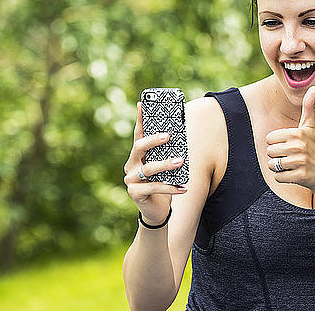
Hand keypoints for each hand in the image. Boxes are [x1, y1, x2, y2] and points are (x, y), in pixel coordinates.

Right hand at [123, 102, 186, 225]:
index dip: (140, 119)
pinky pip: (154, 188)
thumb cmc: (162, 183)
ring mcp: (131, 180)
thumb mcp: (164, 167)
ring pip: (148, 169)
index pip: (138, 134)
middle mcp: (130, 165)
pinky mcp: (134, 193)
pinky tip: (184, 188)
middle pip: (139, 147)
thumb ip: (167, 154)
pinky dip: (170, 187)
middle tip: (169, 136)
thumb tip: (180, 135)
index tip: (142, 103)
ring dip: (166, 165)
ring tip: (181, 161)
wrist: (157, 210)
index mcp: (137, 155)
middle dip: (154, 140)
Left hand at [265, 86, 314, 190]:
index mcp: (297, 133)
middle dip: (276, 156)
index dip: (276, 143)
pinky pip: (278, 177)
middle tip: (291, 156)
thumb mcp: (309, 127)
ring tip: (291, 165)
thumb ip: (308, 107)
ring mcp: (300, 162)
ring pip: (272, 165)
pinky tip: (293, 174)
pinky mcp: (300, 176)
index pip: (269, 139)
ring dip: (278, 167)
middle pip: (269, 152)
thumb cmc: (312, 147)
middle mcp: (299, 147)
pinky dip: (282, 177)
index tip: (289, 145)